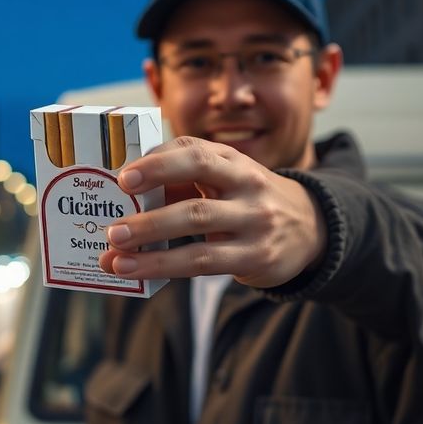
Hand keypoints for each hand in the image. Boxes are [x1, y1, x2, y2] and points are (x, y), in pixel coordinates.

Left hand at [98, 136, 326, 288]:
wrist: (310, 226)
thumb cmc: (246, 198)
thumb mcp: (226, 177)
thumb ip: (182, 178)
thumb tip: (122, 194)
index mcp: (232, 160)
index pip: (194, 152)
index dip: (158, 163)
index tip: (124, 176)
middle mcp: (247, 185)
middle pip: (195, 194)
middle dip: (150, 212)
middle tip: (112, 227)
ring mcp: (254, 221)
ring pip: (197, 231)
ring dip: (151, 244)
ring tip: (115, 256)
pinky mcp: (256, 256)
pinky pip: (204, 262)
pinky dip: (165, 267)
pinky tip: (137, 271)